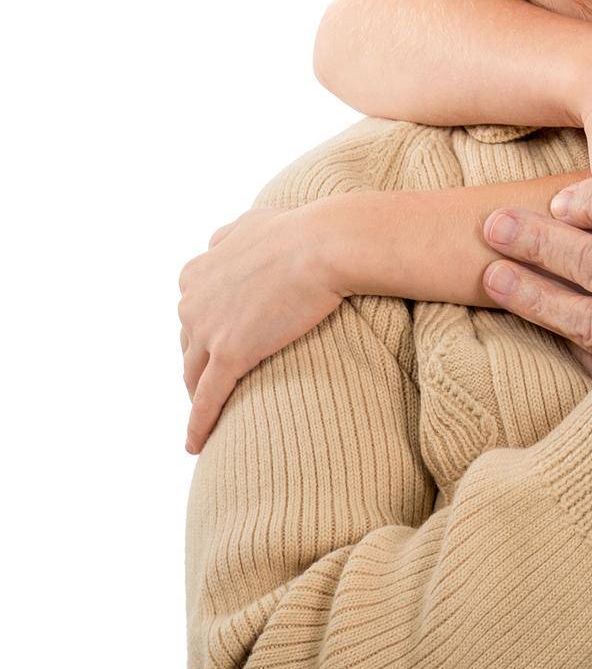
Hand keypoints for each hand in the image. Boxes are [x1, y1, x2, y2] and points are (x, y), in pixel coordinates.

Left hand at [177, 206, 345, 453]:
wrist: (325, 244)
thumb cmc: (300, 229)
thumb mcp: (253, 222)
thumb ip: (229, 235)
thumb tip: (216, 243)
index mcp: (196, 272)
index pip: (191, 310)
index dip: (203, 329)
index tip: (216, 343)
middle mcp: (193, 301)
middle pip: (188, 344)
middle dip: (199, 362)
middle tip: (215, 381)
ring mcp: (209, 330)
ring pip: (193, 374)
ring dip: (197, 395)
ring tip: (207, 415)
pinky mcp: (230, 354)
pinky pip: (207, 399)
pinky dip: (198, 424)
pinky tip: (195, 446)